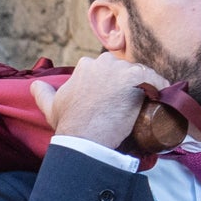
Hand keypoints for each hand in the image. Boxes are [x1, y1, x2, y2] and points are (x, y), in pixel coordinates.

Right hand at [30, 52, 167, 151]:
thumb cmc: (70, 124)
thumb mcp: (51, 106)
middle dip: (131, 83)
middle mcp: (102, 62)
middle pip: (125, 69)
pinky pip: (154, 77)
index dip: (115, 84)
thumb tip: (35, 85)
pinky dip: (161, 85)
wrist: (85, 138)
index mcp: (85, 66)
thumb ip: (42, 93)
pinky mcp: (134, 78)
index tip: (119, 99)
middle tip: (134, 104)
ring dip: (147, 85)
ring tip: (150, 105)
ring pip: (141, 73)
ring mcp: (119, 69)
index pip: (108, 69)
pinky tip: (165, 96)